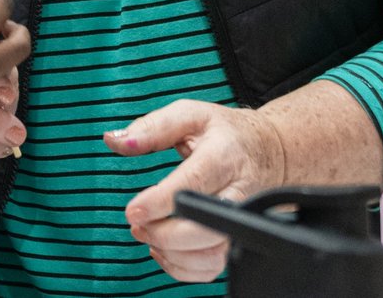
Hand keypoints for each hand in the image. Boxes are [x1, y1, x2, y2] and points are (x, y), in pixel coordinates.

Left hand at [104, 100, 285, 282]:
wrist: (266, 150)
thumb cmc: (224, 133)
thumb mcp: (190, 115)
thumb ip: (152, 127)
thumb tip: (115, 140)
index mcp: (223, 156)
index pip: (193, 184)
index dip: (160, 202)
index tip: (133, 210)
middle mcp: (238, 192)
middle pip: (204, 228)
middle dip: (163, 233)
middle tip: (137, 222)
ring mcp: (240, 220)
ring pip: (210, 255)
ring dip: (170, 253)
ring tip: (147, 233)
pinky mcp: (237, 239)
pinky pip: (212, 268)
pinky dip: (182, 267)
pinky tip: (165, 248)